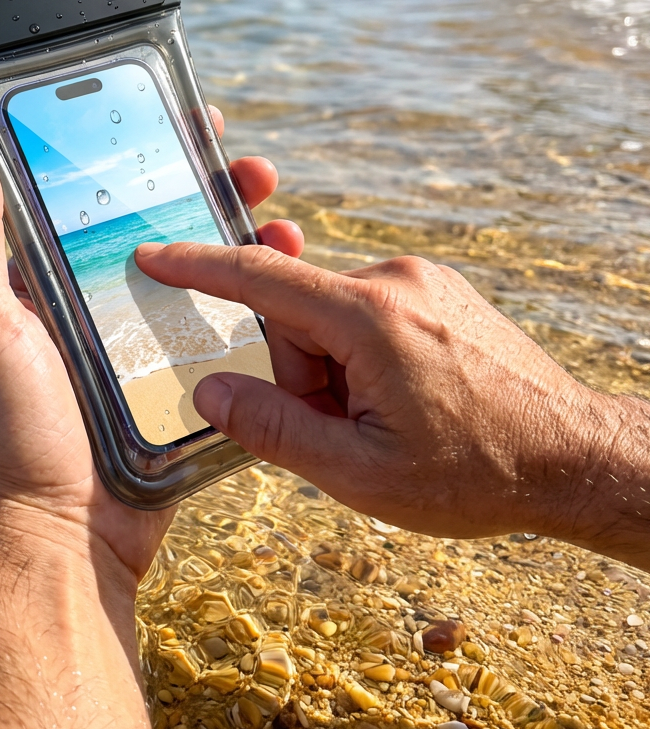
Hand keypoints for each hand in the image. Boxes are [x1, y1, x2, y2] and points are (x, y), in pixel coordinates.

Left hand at [0, 106, 301, 728]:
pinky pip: (222, 330)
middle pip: (163, 225)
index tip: (178, 117)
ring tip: (281, 218)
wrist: (65, 534)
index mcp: (49, 276)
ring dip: (243, 239)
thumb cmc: (12, 428)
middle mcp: (97, 300)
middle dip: (209, 188)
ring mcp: (142, 341)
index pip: (97, 192)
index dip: (137, 149)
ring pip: (203, 273)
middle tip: (250, 167)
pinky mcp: (179, 379)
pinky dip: (255, 304)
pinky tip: (289, 285)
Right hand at [134, 244, 649, 567]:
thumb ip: (273, 428)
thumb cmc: (475, 473)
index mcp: (367, 317)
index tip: (151, 255)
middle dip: (299, 373)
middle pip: (295, 313)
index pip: (258, 276)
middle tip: (344, 430)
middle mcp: (393, 279)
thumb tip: (209, 391)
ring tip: (383, 421)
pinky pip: (366, 313)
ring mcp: (420, 280)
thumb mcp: (360, 472)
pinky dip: (360, 354)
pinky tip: (402, 399)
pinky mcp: (436, 290)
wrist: (577, 458)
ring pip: (331, 316)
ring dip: (333, 368)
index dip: (196, 266)